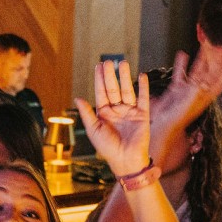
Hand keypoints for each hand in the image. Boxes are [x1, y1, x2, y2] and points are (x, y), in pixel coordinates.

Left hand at [75, 60, 150, 176]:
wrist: (126, 160)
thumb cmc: (108, 148)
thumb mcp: (94, 130)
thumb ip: (87, 114)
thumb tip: (78, 98)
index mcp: (104, 113)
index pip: (101, 92)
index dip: (99, 79)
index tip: (98, 66)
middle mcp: (117, 110)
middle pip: (113, 88)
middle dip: (110, 75)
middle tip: (108, 61)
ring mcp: (130, 112)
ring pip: (127, 90)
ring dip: (125, 77)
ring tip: (122, 63)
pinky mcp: (142, 115)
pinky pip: (143, 98)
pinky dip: (143, 87)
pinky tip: (141, 76)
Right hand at [148, 46, 221, 139]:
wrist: (161, 125)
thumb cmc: (177, 119)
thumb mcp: (189, 103)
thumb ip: (197, 90)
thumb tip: (205, 80)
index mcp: (205, 96)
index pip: (220, 81)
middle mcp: (198, 92)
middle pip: (210, 72)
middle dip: (215, 60)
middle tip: (218, 46)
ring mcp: (187, 90)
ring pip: (197, 70)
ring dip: (201, 58)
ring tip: (205, 46)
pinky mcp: (176, 89)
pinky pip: (180, 73)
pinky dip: (181, 64)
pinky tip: (182, 54)